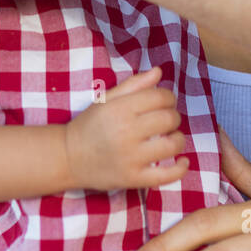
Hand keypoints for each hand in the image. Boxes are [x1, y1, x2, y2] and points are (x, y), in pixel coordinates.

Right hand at [63, 67, 189, 191]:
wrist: (68, 157)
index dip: (168, 97)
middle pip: (169, 119)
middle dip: (174, 117)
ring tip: (171, 138)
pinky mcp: (133, 178)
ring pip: (172, 145)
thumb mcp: (106, 99)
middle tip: (167, 120)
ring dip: (178, 139)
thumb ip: (134, 85)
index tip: (164, 103)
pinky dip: (180, 169)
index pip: (160, 97)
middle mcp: (127, 132)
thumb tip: (159, 72)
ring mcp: (131, 157)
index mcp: (120, 109)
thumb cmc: (89, 125)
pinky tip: (183, 161)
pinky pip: (165, 176)